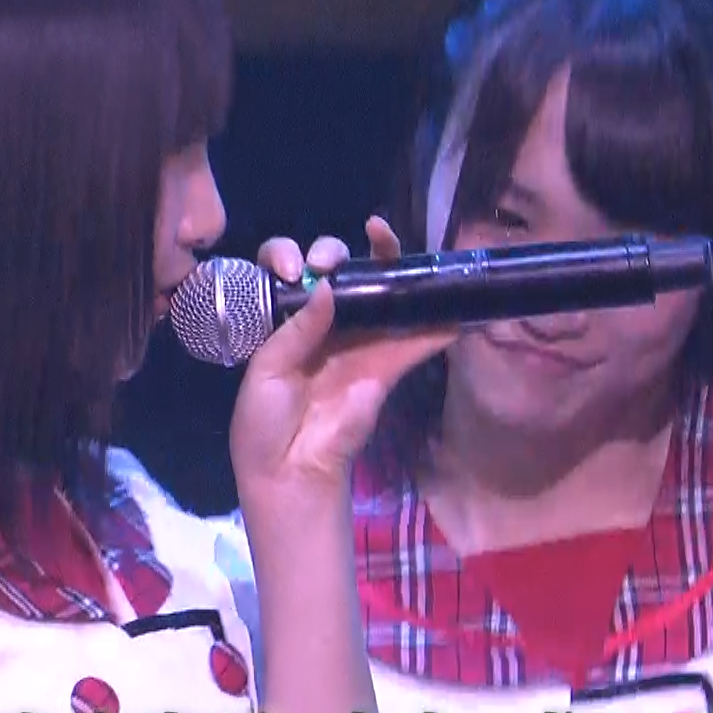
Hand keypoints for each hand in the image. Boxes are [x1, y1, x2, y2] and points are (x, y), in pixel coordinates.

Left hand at [229, 216, 456, 499]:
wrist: (292, 471)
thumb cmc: (264, 422)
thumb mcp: (267, 371)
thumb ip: (297, 329)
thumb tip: (325, 286)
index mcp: (284, 321)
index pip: (290, 273)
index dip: (290, 256)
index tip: (294, 269)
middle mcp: (322, 324)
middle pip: (337, 274)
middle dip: (337, 253)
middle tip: (333, 262)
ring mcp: (356, 343)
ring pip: (377, 296)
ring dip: (389, 267)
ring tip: (387, 241)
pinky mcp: (384, 368)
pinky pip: (411, 342)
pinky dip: (433, 326)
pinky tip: (449, 306)